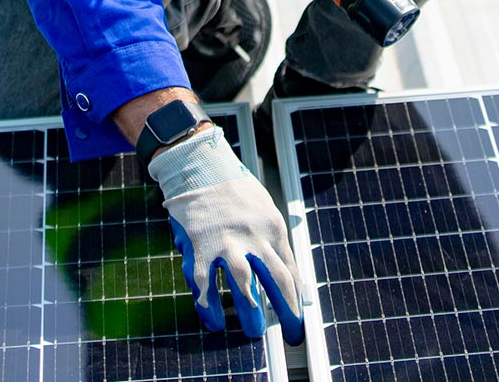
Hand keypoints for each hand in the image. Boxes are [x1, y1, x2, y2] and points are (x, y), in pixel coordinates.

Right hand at [147, 125, 305, 342]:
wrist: (202, 166)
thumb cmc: (236, 191)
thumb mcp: (265, 209)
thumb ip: (274, 241)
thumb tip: (290, 274)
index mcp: (273, 228)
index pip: (290, 270)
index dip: (295, 298)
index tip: (297, 317)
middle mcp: (254, 237)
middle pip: (276, 279)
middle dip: (285, 310)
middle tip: (289, 331)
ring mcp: (227, 242)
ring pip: (243, 285)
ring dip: (250, 312)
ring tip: (253, 333)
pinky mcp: (201, 245)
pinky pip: (205, 283)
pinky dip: (209, 305)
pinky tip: (214, 321)